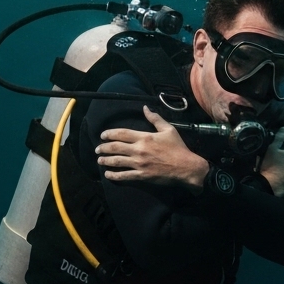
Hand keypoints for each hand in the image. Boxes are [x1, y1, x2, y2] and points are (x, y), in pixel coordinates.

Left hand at [96, 106, 210, 190]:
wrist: (186, 167)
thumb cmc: (178, 148)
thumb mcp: (168, 129)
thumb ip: (155, 119)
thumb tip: (145, 108)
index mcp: (144, 137)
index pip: (122, 133)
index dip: (109, 134)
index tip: (102, 135)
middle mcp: (139, 150)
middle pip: (115, 147)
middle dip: (103, 148)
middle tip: (97, 149)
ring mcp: (139, 164)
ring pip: (117, 161)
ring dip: (105, 161)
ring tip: (99, 160)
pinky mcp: (142, 176)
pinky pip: (124, 176)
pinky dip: (114, 175)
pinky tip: (108, 174)